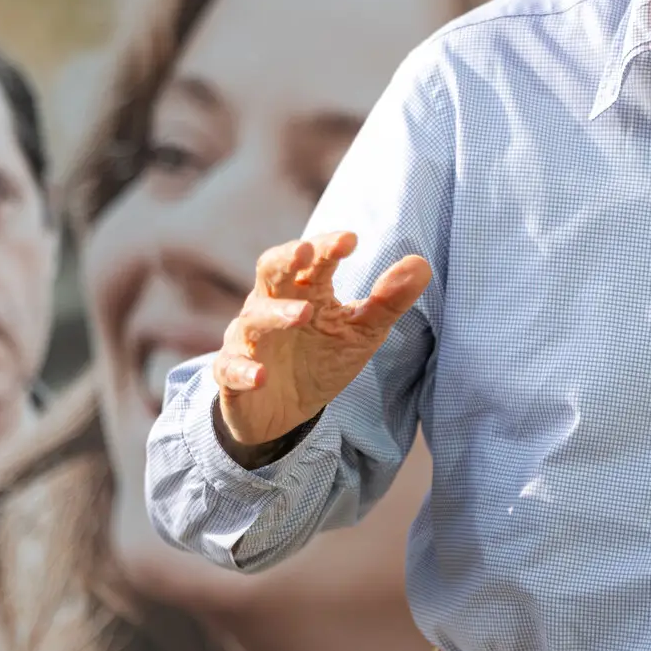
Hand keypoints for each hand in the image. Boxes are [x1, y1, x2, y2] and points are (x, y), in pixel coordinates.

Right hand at [213, 231, 430, 451]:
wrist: (284, 411)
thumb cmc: (322, 358)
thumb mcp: (362, 332)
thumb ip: (388, 300)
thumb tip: (420, 263)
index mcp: (305, 291)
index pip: (311, 260)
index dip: (326, 247)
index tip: (350, 240)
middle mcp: (271, 306)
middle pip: (270, 272)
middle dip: (285, 259)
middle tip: (304, 252)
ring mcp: (249, 340)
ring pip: (253, 319)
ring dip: (276, 315)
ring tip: (304, 314)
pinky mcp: (232, 375)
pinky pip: (230, 369)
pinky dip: (242, 371)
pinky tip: (261, 376)